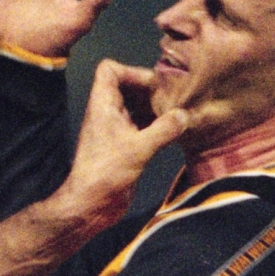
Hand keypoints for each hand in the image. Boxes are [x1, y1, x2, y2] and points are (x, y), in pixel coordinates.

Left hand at [54, 60, 188, 229]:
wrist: (90, 204)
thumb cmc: (105, 173)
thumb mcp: (138, 148)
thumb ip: (163, 129)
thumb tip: (184, 115)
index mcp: (102, 106)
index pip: (109, 70)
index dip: (132, 72)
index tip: (153, 86)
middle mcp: (107, 114)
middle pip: (128, 86)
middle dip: (151, 89)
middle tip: (173, 99)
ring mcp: (115, 129)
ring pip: (137, 107)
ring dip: (156, 107)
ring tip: (178, 112)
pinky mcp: (124, 145)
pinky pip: (142, 125)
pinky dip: (157, 124)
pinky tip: (174, 130)